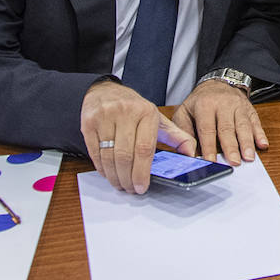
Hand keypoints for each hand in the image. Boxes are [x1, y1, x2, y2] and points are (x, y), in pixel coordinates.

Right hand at [80, 79, 195, 193]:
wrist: (105, 91)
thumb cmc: (134, 109)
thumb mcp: (157, 119)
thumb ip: (176, 137)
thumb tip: (191, 155)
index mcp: (146, 112)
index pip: (145, 148)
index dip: (142, 172)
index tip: (142, 187)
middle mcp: (125, 112)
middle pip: (125, 155)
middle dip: (127, 178)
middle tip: (130, 189)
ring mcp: (105, 116)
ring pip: (108, 156)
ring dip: (114, 176)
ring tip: (120, 184)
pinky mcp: (88, 122)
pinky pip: (94, 152)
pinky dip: (102, 168)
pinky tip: (108, 173)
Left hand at [171, 78, 266, 165]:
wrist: (217, 82)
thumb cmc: (199, 103)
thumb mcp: (184, 112)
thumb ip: (183, 133)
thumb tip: (187, 152)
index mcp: (205, 105)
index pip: (207, 129)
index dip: (209, 147)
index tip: (211, 162)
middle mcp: (223, 105)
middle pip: (227, 128)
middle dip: (231, 147)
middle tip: (234, 162)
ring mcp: (238, 106)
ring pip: (243, 125)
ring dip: (247, 142)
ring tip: (249, 157)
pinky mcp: (249, 109)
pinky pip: (256, 121)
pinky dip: (260, 134)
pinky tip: (262, 144)